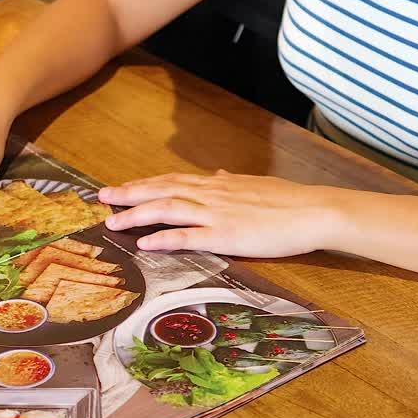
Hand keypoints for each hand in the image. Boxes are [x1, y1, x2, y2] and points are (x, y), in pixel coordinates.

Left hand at [98, 170, 346, 257]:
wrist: (314, 211)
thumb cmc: (290, 201)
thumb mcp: (256, 184)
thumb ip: (231, 182)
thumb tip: (216, 175)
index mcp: (218, 184)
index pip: (172, 180)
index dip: (144, 184)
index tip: (122, 187)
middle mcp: (212, 194)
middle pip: (161, 190)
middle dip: (129, 194)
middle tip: (102, 198)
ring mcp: (217, 214)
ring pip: (168, 208)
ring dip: (137, 214)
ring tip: (113, 221)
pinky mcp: (227, 235)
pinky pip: (188, 236)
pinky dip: (163, 238)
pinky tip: (145, 243)